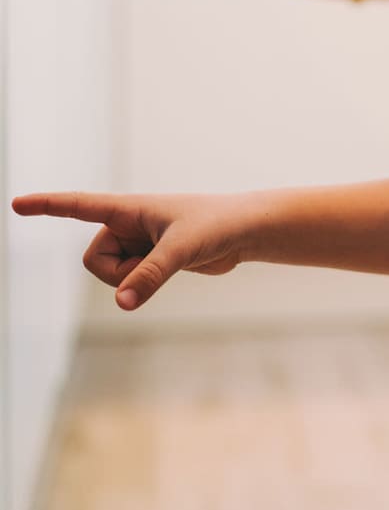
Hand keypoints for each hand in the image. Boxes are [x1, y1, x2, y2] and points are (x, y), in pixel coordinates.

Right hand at [12, 191, 246, 309]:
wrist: (245, 232)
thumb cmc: (217, 225)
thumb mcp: (182, 249)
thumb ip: (150, 276)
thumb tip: (121, 304)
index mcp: (129, 208)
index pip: (78, 206)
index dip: (47, 206)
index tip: (16, 205)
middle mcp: (128, 224)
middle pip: (93, 261)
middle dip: (117, 272)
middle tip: (157, 258)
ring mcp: (138, 243)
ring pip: (111, 276)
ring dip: (135, 279)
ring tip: (171, 259)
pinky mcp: (150, 260)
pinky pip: (129, 282)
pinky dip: (144, 283)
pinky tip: (173, 265)